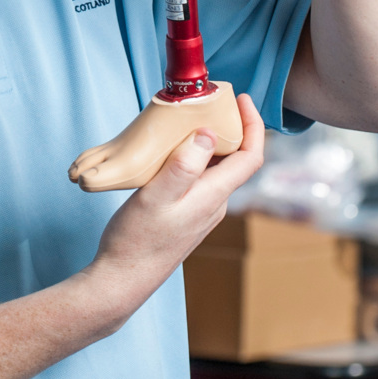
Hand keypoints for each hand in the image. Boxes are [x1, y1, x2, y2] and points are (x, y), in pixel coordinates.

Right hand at [91, 95, 264, 297]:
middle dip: (228, 127)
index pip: (251, 156)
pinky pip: (199, 179)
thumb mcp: (156, 195)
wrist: (123, 279)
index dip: (253, 125)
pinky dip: (192, 158)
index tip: (242, 99)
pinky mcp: (186, 215)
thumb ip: (184, 165)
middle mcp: (214, 203)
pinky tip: (170, 152)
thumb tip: (209, 134)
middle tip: (207, 102)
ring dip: (208, 142)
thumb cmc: (137, 239)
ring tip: (186, 121)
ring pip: (215, 168)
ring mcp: (201, 211)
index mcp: (213, 196)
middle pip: (235, 159)